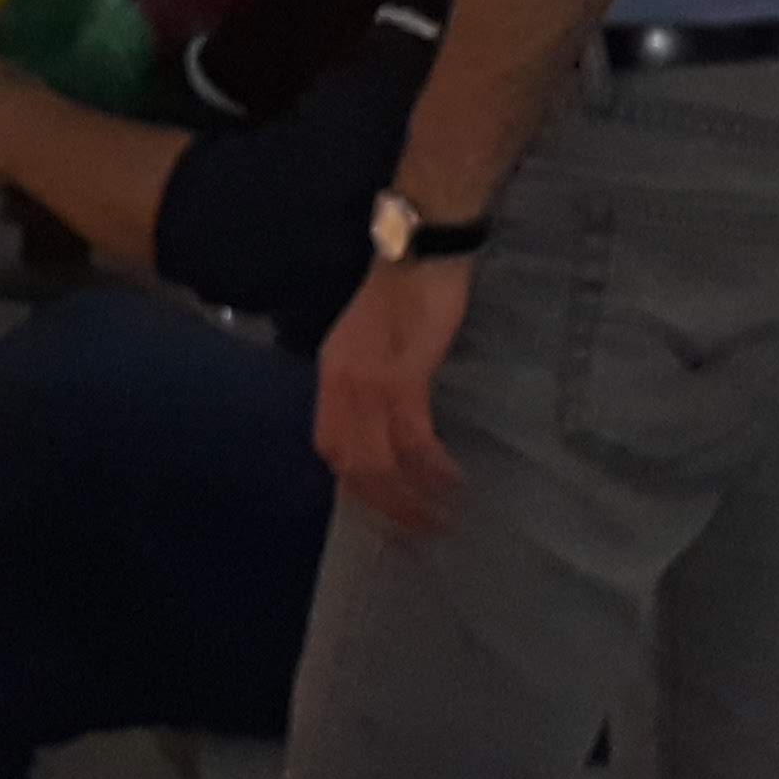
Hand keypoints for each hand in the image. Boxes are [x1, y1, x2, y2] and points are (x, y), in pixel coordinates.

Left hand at [315, 256, 470, 534]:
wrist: (422, 248)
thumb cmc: (408, 290)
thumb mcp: (373, 340)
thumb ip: (371, 380)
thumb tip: (387, 424)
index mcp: (332, 375)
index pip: (328, 445)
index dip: (354, 484)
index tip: (385, 508)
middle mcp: (341, 384)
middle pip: (352, 466)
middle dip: (385, 507)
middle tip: (418, 531)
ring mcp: (369, 382)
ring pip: (379, 462)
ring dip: (409, 498)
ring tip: (439, 518)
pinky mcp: (403, 376)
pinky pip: (413, 439)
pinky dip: (430, 467)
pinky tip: (450, 480)